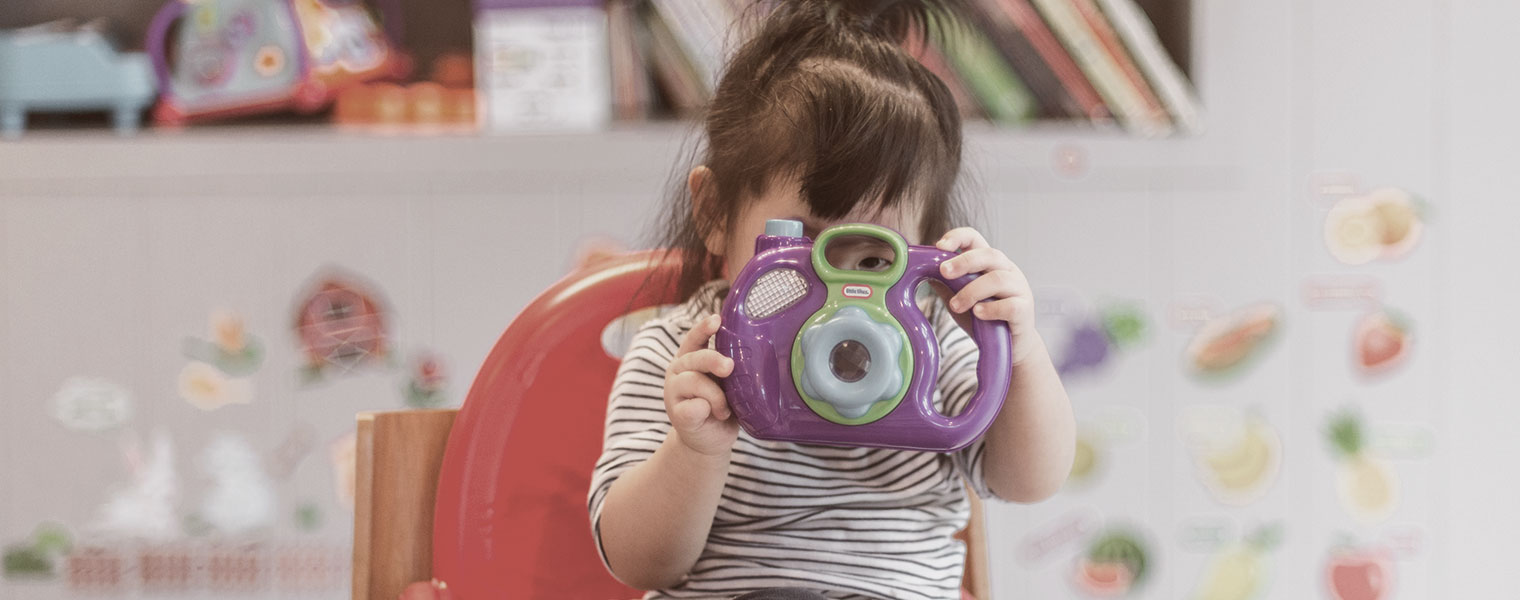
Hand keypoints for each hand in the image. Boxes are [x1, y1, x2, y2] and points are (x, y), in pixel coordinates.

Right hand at [664, 314, 739, 455]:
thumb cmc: (721, 407)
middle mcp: (679, 370)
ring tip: (724, 409)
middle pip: (695, 358)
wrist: (709, 441)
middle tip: (729, 367)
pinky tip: (711, 415)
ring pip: (695, 382)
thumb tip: (753, 359)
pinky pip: (692, 407)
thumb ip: (731, 370)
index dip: (704, 327)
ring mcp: (674, 392)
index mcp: (691, 358)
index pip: (695, 338)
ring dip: (716, 396)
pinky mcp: (677, 415)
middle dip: (714, 360)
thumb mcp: (727, 384)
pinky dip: (705, 409)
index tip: (717, 319)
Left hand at [935, 227, 1041, 364]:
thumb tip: (920, 271)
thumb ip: (946, 285)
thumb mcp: (959, 299)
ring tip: (955, 306)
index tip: (939, 246)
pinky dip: (991, 309)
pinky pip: (1010, 305)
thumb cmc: (983, 319)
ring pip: (997, 279)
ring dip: (971, 291)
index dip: (958, 237)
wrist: (1009, 347)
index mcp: (989, 263)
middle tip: (943, 272)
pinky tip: (978, 313)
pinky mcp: (1025, 310)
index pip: (975, 239)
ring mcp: (1019, 289)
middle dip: (963, 261)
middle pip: (988, 254)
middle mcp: (1007, 270)